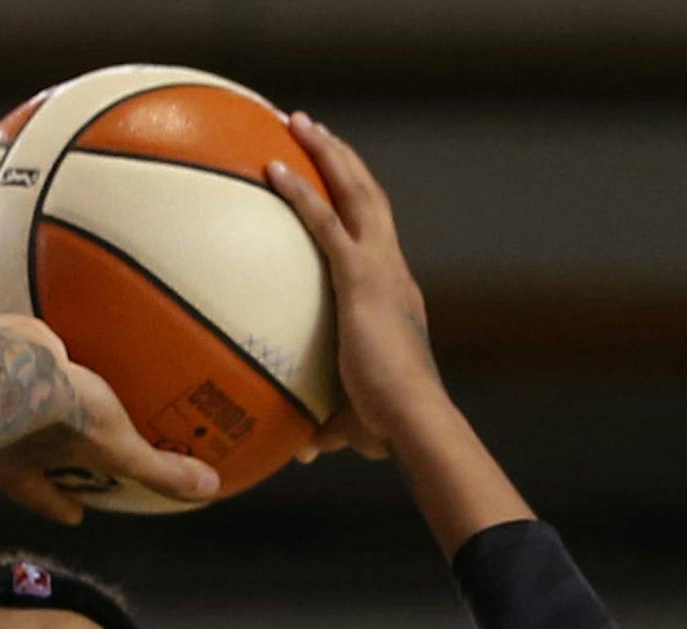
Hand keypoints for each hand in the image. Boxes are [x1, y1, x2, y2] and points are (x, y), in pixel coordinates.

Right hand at [0, 302, 217, 524]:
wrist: (8, 368)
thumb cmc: (60, 414)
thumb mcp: (118, 445)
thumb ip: (159, 468)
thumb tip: (210, 489)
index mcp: (18, 468)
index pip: (43, 496)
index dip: (60, 504)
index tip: (75, 511)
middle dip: (2, 453)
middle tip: (18, 442)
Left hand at [265, 116, 445, 461]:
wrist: (413, 418)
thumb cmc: (389, 429)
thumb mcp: (351, 423)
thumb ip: (326, 428)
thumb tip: (303, 450)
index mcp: (395, 297)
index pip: (377, 239)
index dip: (360, 206)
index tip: (340, 185)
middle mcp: (394, 271)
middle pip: (371, 197)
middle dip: (343, 159)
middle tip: (314, 130)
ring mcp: (381, 268)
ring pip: (356, 191)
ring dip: (328, 153)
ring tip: (299, 121)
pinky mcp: (362, 277)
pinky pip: (326, 223)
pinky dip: (301, 192)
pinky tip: (274, 169)